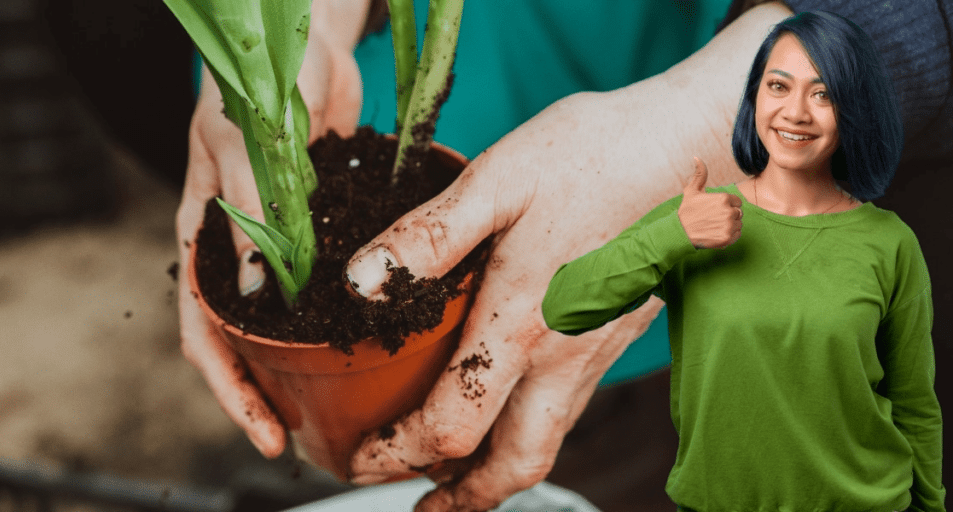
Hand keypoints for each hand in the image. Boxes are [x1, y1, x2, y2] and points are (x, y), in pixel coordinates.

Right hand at [175, 3, 364, 458]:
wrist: (304, 44)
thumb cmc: (257, 85)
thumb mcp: (246, 150)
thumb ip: (253, 217)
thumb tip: (256, 296)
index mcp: (203, 239)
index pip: (203, 333)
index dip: (230, 391)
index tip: (265, 433)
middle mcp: (238, 252)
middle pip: (244, 342)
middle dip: (267, 392)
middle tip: (306, 435)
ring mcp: (279, 244)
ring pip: (285, 322)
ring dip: (303, 363)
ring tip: (340, 402)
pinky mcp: (318, 228)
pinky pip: (324, 284)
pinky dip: (338, 315)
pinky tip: (371, 337)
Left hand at [343, 4, 790, 508]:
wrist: (685, 143)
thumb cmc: (592, 155)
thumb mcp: (497, 181)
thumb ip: (429, 238)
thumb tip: (361, 284)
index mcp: (522, 322)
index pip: (452, 424)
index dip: (396, 452)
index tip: (360, 456)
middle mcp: (564, 356)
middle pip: (514, 465)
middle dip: (460, 496)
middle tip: (417, 500)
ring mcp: (596, 353)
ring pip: (546, 443)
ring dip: (495, 471)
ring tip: (454, 473)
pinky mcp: (615, 337)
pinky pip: (568, 410)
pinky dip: (528, 432)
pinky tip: (508, 405)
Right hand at [678, 157, 742, 248]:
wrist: (680, 233)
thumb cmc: (686, 212)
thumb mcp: (692, 191)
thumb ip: (700, 174)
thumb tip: (697, 157)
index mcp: (723, 198)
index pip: (737, 202)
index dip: (727, 205)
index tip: (716, 210)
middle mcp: (728, 211)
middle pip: (738, 213)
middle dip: (729, 215)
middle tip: (714, 219)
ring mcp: (729, 225)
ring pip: (739, 224)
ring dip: (730, 226)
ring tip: (715, 226)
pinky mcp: (728, 238)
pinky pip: (738, 235)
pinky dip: (730, 236)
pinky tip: (718, 233)